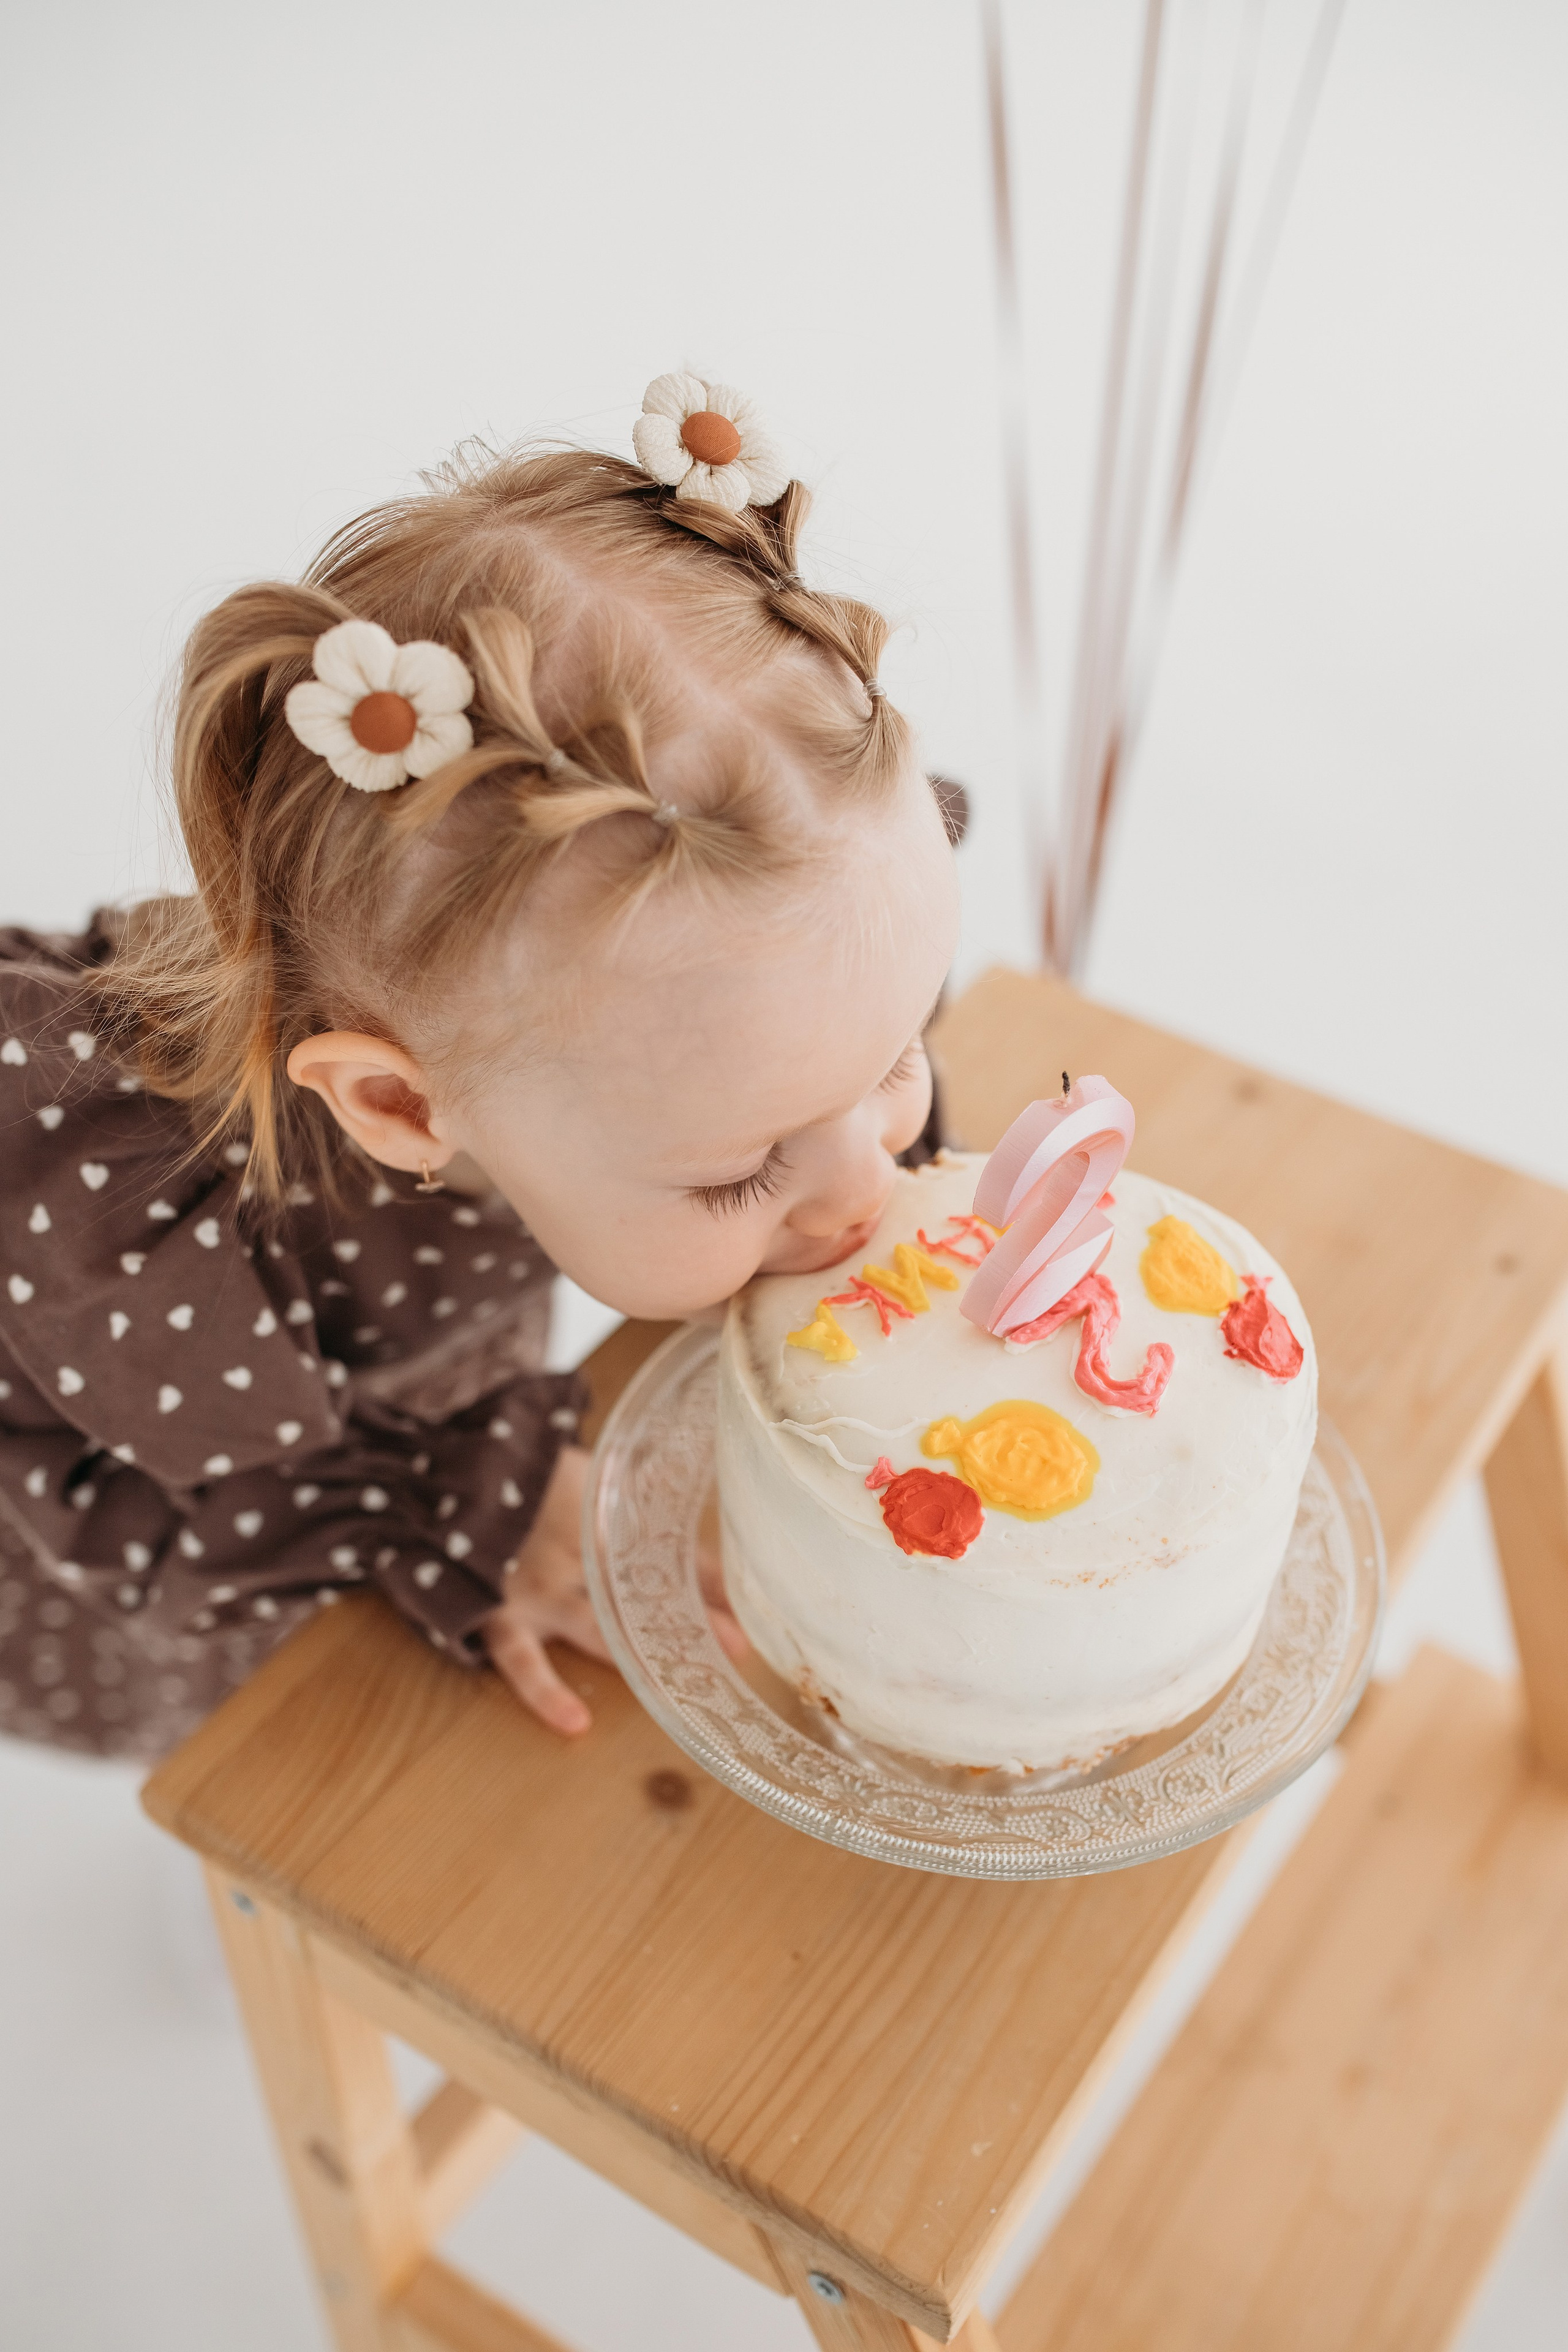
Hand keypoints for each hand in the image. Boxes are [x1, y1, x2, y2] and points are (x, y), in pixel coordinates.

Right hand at [483, 1441, 747, 1737]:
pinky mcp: (501, 1613)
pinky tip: (573, 1722)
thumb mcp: (599, 1486)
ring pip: (599, 1628)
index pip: (675, 1556)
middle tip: (738, 1650)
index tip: (752, 1617)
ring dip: (641, 1658)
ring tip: (681, 1689)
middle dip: (693, 1623)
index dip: (713, 1584)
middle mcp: (580, 1555)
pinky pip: (522, 1661)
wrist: (453, 1469)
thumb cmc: (533, 1482)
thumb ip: (650, 1509)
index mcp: (609, 1521)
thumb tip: (710, 1536)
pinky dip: (546, 1691)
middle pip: (645, 1594)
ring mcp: (541, 1587)